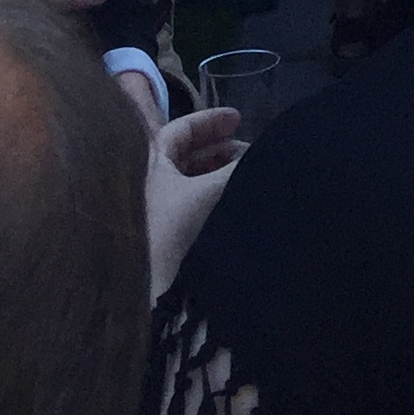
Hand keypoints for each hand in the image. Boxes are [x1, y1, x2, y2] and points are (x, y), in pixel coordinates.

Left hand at [145, 104, 241, 296]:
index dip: (210, 121)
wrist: (160, 295)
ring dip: (218, 174)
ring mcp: (155, 215)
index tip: (239, 119)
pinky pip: (190, 205)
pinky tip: (234, 203)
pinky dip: (213, 197)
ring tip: (246, 175)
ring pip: (189, 182)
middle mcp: (147, 187)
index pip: (179, 130)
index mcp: (149, 166)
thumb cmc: (179, 231)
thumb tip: (266, 152)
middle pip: (184, 157)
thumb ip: (240, 167)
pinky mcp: (165, 241)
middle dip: (219, 150)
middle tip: (249, 151)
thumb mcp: (213, 191)